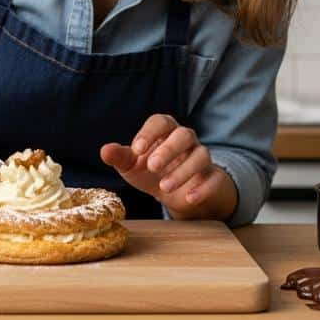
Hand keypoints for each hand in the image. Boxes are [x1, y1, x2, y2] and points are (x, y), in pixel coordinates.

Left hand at [100, 114, 224, 208]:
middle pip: (184, 135)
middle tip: (153, 167)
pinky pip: (214, 178)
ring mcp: (201, 157)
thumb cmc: (150, 171)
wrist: (174, 191)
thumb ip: (119, 157)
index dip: (149, 133)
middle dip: (168, 150)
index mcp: (165, 130)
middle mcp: (186, 139)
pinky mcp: (212, 177)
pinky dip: (203, 188)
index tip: (137, 150)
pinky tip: (189, 198)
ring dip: (183, 171)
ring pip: (201, 155)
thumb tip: (104, 151)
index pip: (160, 122)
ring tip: (164, 187)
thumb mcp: (132, 165)